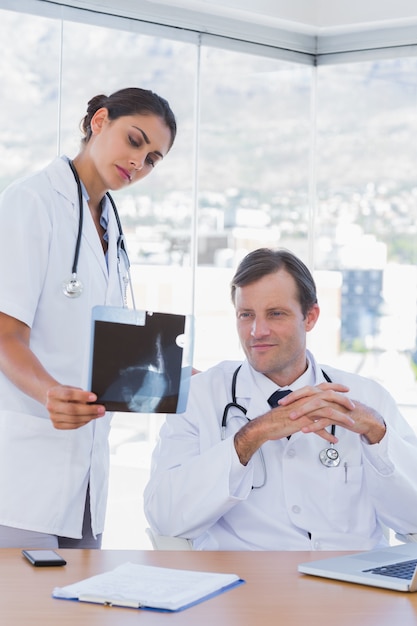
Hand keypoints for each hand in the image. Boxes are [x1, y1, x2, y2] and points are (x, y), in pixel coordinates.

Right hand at [46, 385, 105, 429]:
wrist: (53, 399)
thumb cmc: (64, 393)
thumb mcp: (71, 388)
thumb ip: (80, 393)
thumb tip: (93, 401)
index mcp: (53, 393)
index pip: (69, 394)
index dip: (82, 396)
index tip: (94, 397)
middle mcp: (51, 405)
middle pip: (72, 409)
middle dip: (89, 410)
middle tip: (101, 409)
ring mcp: (53, 416)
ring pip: (74, 419)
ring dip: (89, 417)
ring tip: (98, 414)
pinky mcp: (56, 425)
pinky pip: (73, 426)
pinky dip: (84, 422)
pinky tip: (90, 418)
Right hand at [234, 383, 350, 464]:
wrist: (266, 425)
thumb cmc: (278, 418)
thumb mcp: (294, 409)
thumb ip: (305, 407)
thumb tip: (313, 410)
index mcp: (304, 396)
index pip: (323, 387)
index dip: (336, 387)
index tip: (346, 389)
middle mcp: (306, 400)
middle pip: (329, 396)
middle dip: (343, 400)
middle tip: (353, 405)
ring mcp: (305, 411)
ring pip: (328, 411)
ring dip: (342, 417)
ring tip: (351, 424)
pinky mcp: (302, 422)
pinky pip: (319, 428)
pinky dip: (328, 434)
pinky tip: (334, 440)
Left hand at [280, 384, 385, 443]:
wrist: (365, 418)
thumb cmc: (346, 412)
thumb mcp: (330, 406)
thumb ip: (317, 405)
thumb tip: (302, 407)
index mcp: (325, 393)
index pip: (306, 390)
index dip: (294, 395)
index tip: (281, 401)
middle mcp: (329, 396)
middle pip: (310, 393)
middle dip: (295, 399)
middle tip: (283, 405)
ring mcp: (335, 405)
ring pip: (317, 405)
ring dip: (303, 411)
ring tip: (293, 418)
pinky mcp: (340, 416)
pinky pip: (325, 420)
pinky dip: (314, 425)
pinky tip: (306, 430)